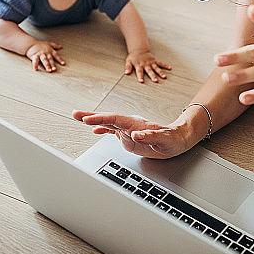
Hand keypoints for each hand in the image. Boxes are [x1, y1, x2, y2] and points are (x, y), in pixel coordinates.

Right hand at [26, 41, 64, 71]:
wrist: (30, 43)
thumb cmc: (40, 44)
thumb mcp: (48, 43)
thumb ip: (55, 45)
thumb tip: (61, 46)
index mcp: (49, 50)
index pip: (56, 55)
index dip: (59, 59)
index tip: (63, 64)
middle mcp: (45, 52)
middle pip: (50, 59)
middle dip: (52, 64)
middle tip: (54, 69)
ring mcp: (40, 54)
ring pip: (44, 60)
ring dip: (47, 65)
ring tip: (49, 70)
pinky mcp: (34, 55)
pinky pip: (35, 60)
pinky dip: (35, 64)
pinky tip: (35, 69)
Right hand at [72, 111, 191, 157]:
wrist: (178, 139)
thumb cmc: (173, 139)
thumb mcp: (164, 140)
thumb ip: (150, 136)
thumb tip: (136, 134)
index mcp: (135, 124)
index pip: (114, 119)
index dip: (99, 119)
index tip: (87, 119)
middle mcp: (129, 124)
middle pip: (107, 118)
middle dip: (90, 116)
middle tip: (75, 114)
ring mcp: (128, 129)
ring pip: (107, 123)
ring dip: (93, 121)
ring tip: (78, 117)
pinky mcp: (129, 135)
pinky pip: (112, 130)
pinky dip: (102, 130)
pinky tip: (94, 131)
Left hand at [125, 51, 170, 82]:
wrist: (139, 50)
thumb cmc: (133, 57)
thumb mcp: (128, 62)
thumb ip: (127, 67)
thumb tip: (126, 73)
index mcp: (139, 65)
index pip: (139, 72)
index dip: (140, 77)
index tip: (141, 81)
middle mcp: (145, 65)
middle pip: (149, 71)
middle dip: (152, 76)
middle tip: (155, 81)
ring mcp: (151, 63)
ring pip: (156, 68)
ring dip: (160, 72)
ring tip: (164, 77)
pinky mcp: (154, 61)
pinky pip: (160, 63)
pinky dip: (165, 66)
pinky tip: (170, 68)